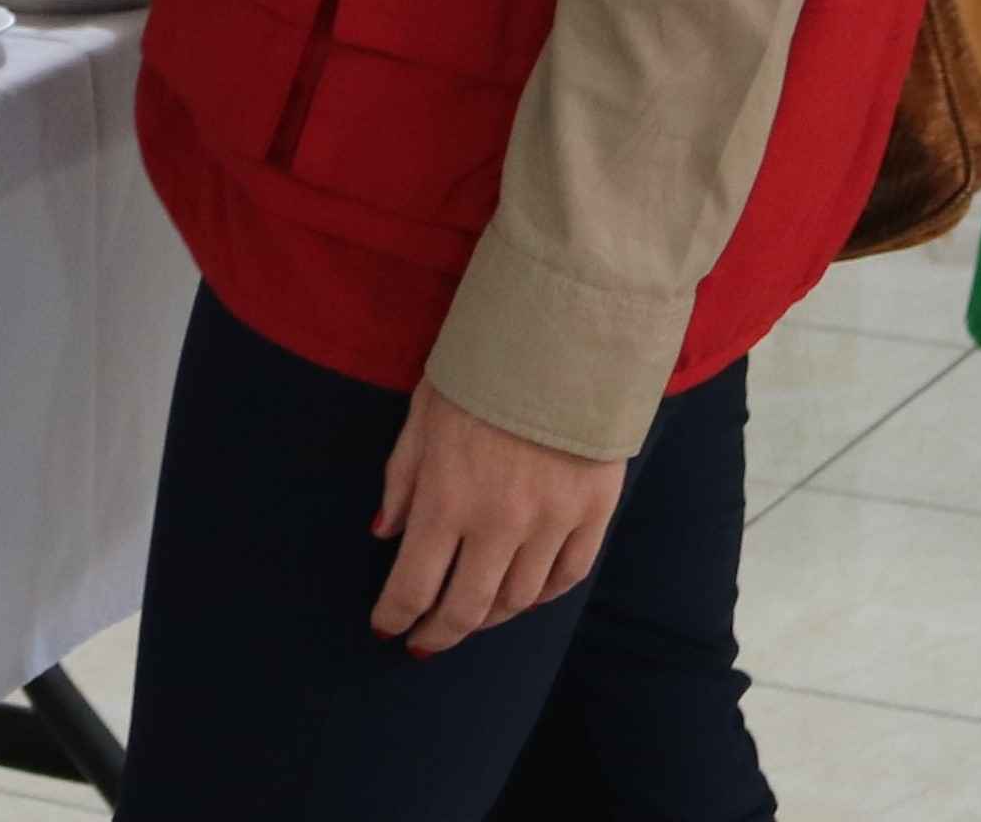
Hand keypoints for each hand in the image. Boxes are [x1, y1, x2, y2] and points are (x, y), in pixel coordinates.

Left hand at [369, 386, 624, 656]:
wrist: (564, 339)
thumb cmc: (481, 373)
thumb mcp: (422, 416)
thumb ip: (402, 480)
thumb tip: (386, 533)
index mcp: (448, 499)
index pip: (413, 584)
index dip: (396, 615)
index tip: (388, 628)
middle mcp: (500, 523)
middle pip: (467, 608)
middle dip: (440, 633)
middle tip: (426, 642)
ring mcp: (553, 523)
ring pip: (519, 599)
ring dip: (489, 616)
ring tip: (471, 616)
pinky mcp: (594, 513)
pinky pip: (568, 576)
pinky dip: (542, 594)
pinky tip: (524, 594)